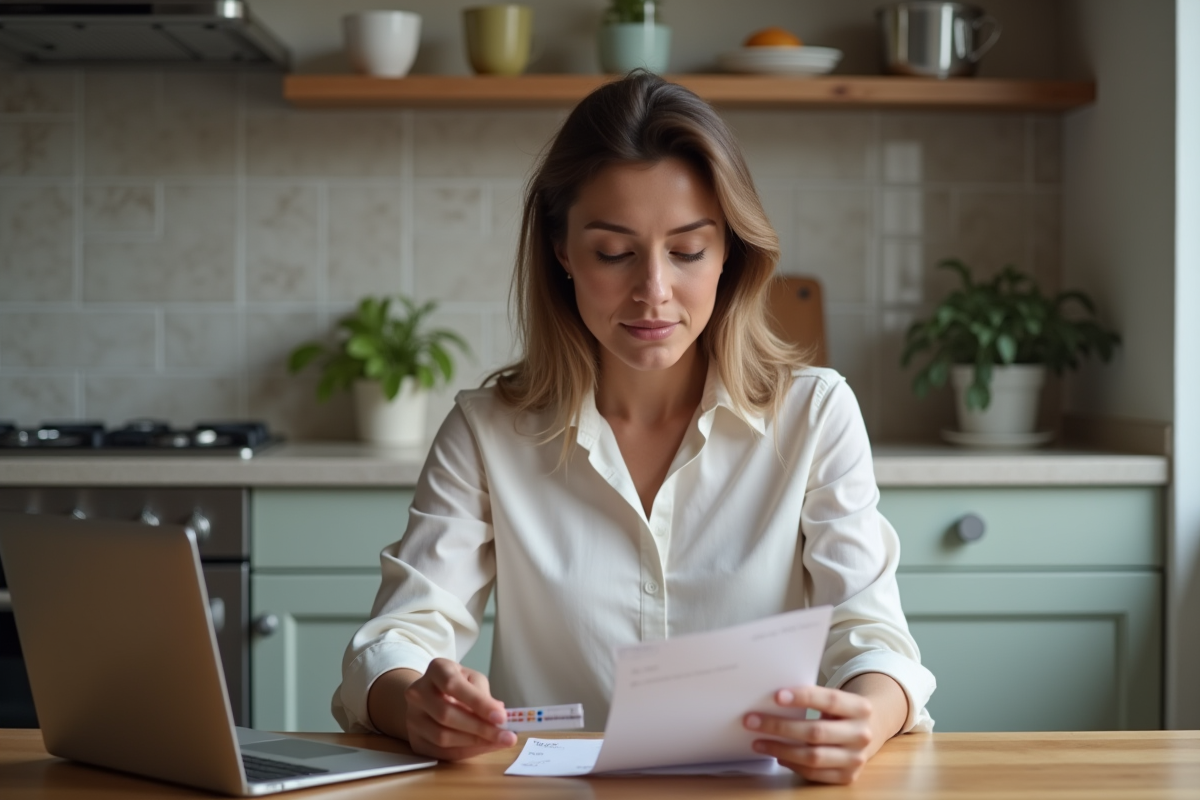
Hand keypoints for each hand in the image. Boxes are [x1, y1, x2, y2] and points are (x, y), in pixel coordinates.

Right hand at [402, 658, 517, 759]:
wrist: (429, 697)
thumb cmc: (458, 685)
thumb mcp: (472, 679)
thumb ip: (483, 695)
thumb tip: (499, 715)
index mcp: (436, 669)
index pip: (453, 685)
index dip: (477, 703)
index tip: (501, 717)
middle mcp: (418, 692)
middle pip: (446, 714)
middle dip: (480, 728)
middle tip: (506, 736)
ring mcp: (412, 717)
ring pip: (442, 737)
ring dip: (474, 743)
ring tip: (498, 742)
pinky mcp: (414, 739)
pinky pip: (441, 752)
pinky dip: (466, 752)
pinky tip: (484, 747)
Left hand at [744, 683, 891, 784]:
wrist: (870, 730)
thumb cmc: (841, 711)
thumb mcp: (836, 700)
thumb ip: (813, 699)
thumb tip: (772, 701)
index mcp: (860, 708)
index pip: (830, 700)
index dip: (803, 697)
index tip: (776, 696)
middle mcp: (861, 734)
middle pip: (816, 732)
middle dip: (779, 726)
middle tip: (752, 721)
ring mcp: (856, 759)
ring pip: (812, 756)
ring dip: (780, 749)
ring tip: (758, 742)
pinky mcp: (848, 776)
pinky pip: (814, 773)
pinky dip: (793, 764)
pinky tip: (778, 755)